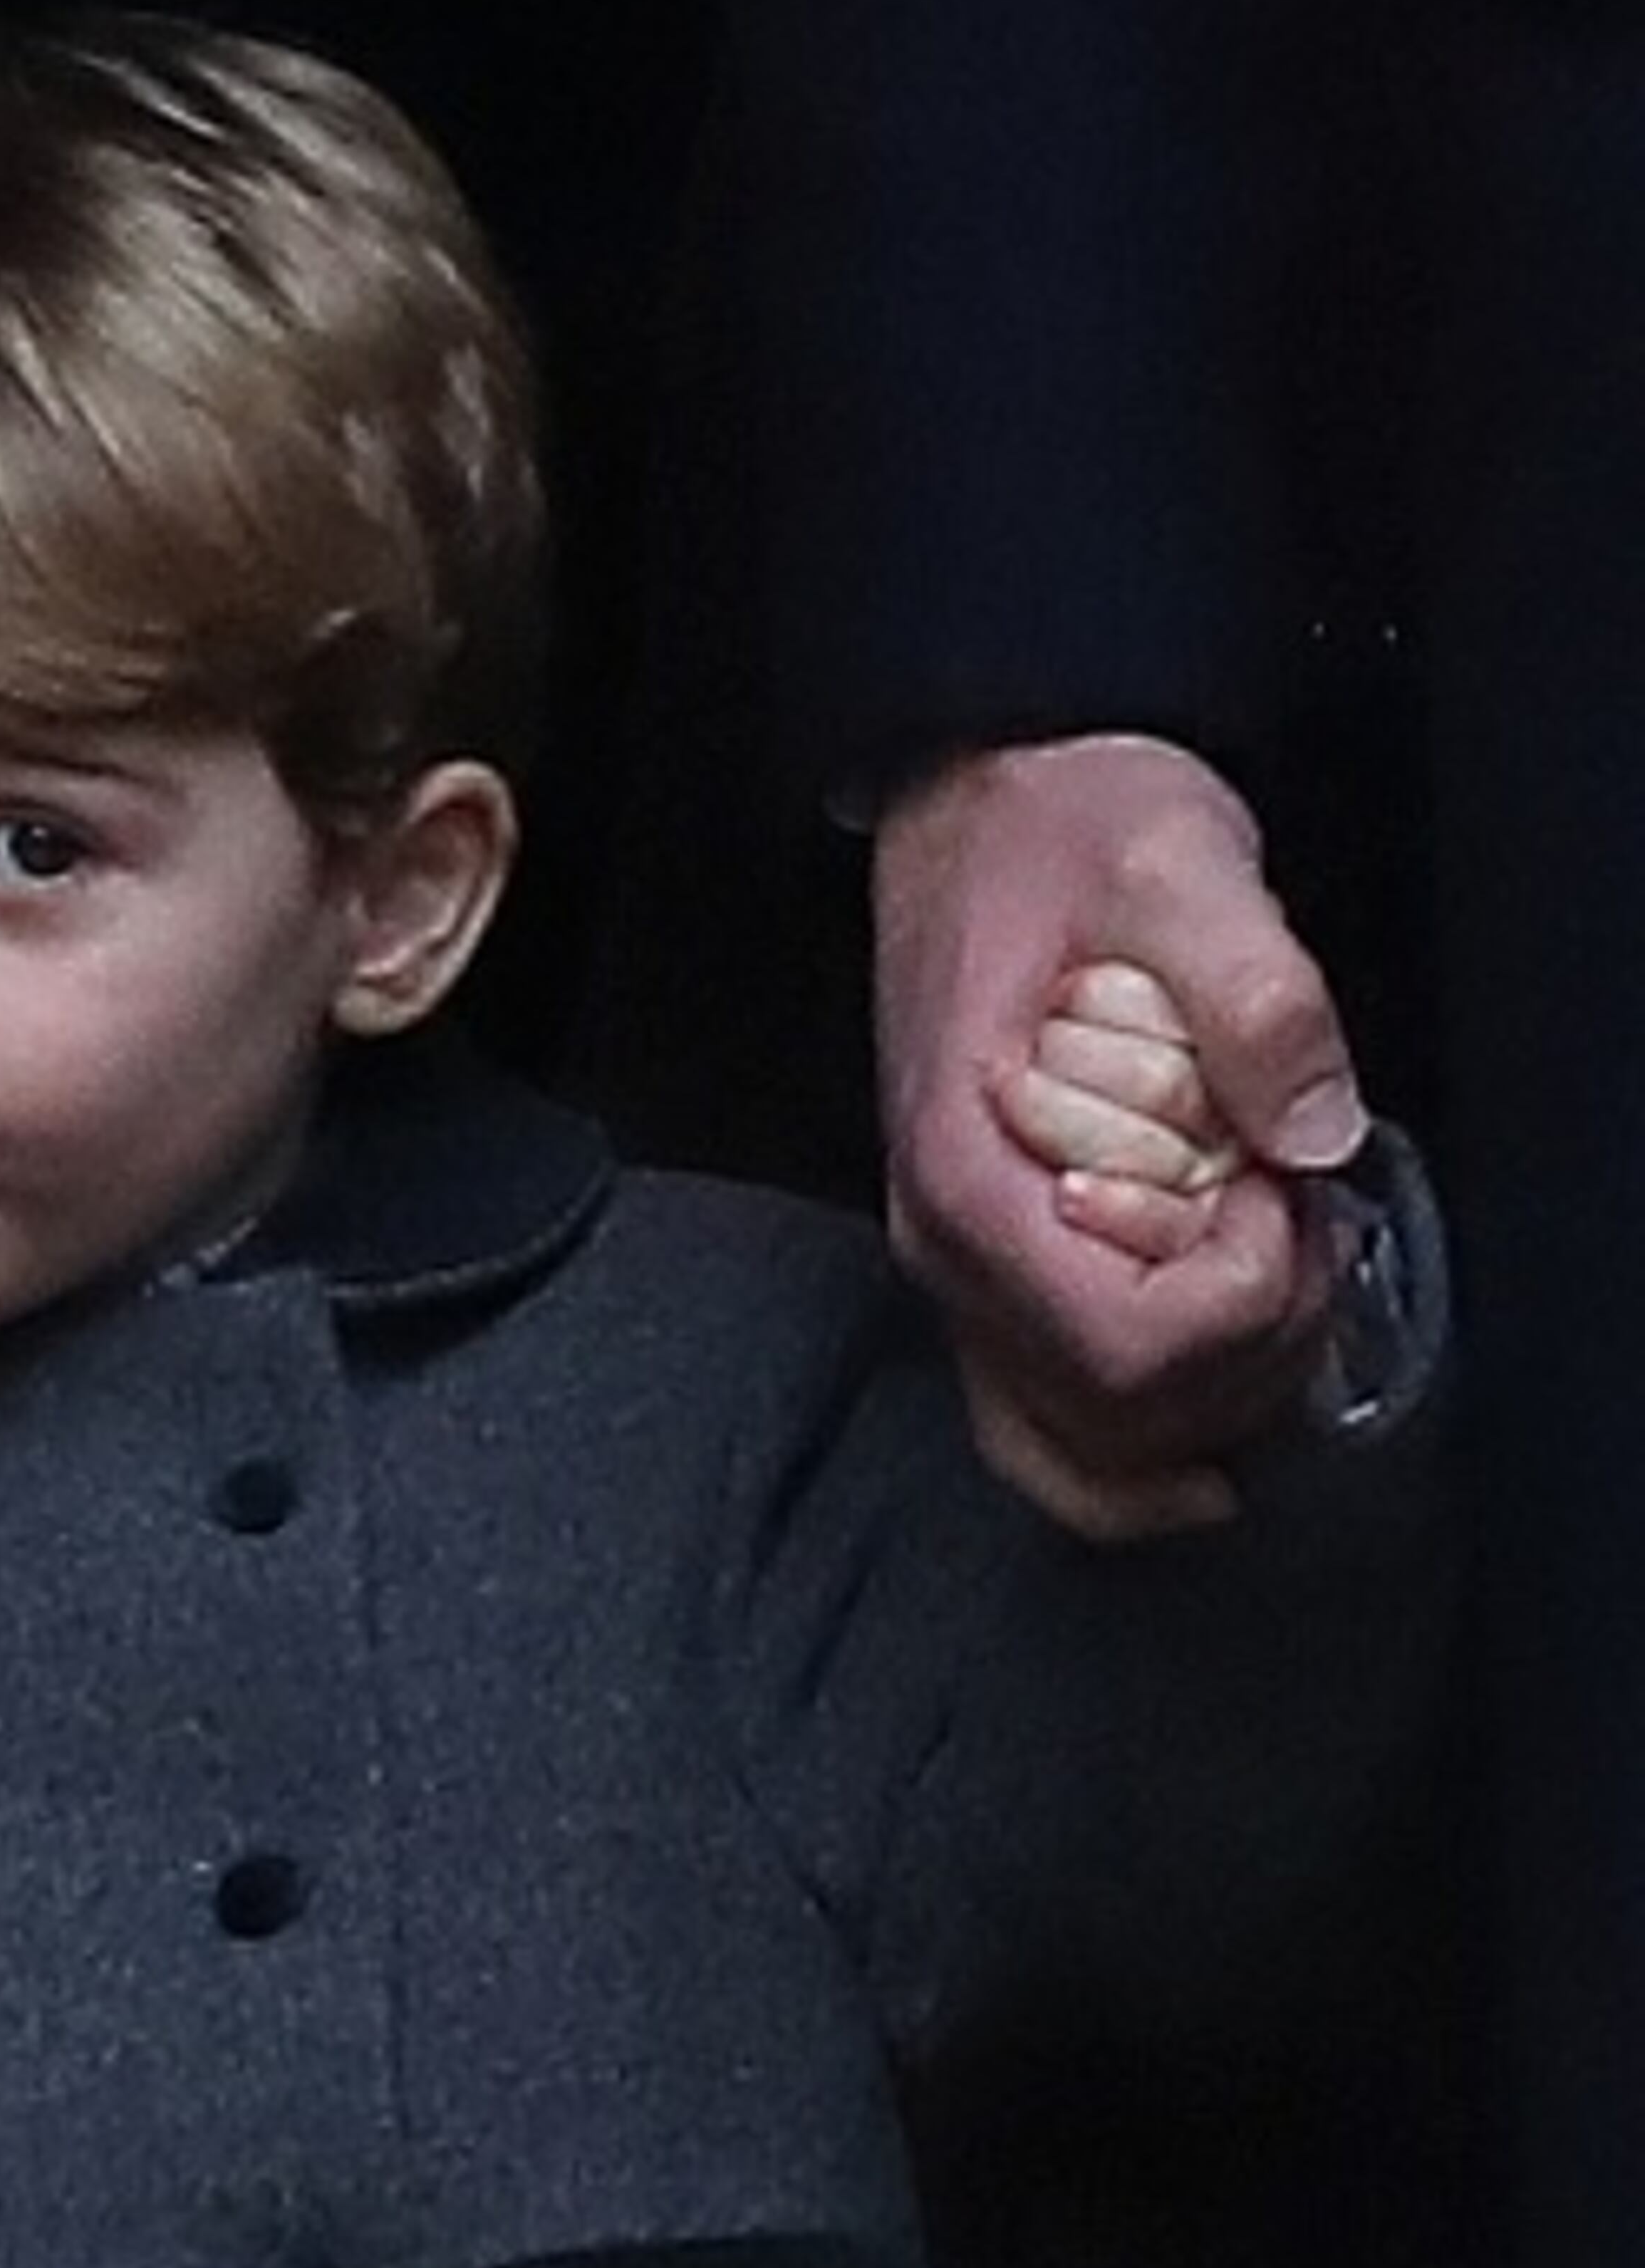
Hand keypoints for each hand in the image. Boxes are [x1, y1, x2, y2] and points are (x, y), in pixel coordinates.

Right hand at [874, 737, 1353, 1534]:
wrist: (979, 805)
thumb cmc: (1059, 828)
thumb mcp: (1172, 862)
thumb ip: (1253, 989)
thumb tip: (1318, 1129)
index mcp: (970, 1170)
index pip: (1124, 1345)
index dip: (1245, 1297)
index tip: (1288, 1189)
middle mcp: (950, 1253)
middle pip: (1122, 1413)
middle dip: (1253, 1342)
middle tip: (1304, 1217)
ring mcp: (964, 1278)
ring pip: (1091, 1448)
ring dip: (1219, 1394)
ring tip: (1273, 1274)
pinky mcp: (995, 1279)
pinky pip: (1048, 1435)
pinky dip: (1137, 1462)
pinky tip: (1210, 1455)